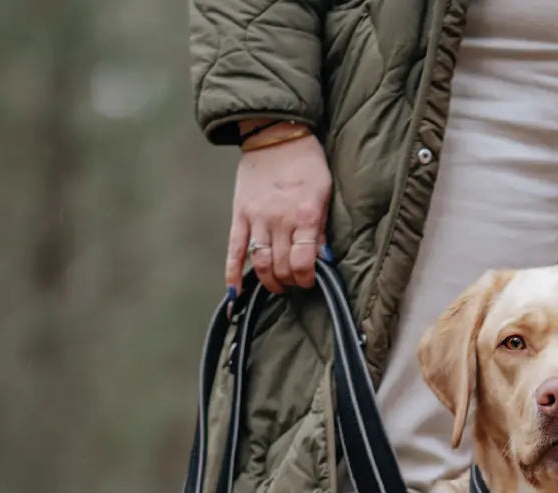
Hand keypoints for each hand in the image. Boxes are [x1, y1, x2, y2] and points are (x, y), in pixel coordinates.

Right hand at [226, 132, 331, 295]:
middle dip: (290, 282)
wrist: (275, 133)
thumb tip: (322, 259)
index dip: (306, 279)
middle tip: (294, 282)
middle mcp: (279, 220)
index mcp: (304, 215)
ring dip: (269, 281)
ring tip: (277, 285)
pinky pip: (234, 249)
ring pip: (261, 263)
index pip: (303, 263)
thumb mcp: (324, 192)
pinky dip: (233, 273)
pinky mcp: (239, 214)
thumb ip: (322, 228)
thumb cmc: (306, 163)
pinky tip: (234, 294)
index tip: (309, 281)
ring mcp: (256, 218)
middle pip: (282, 267)